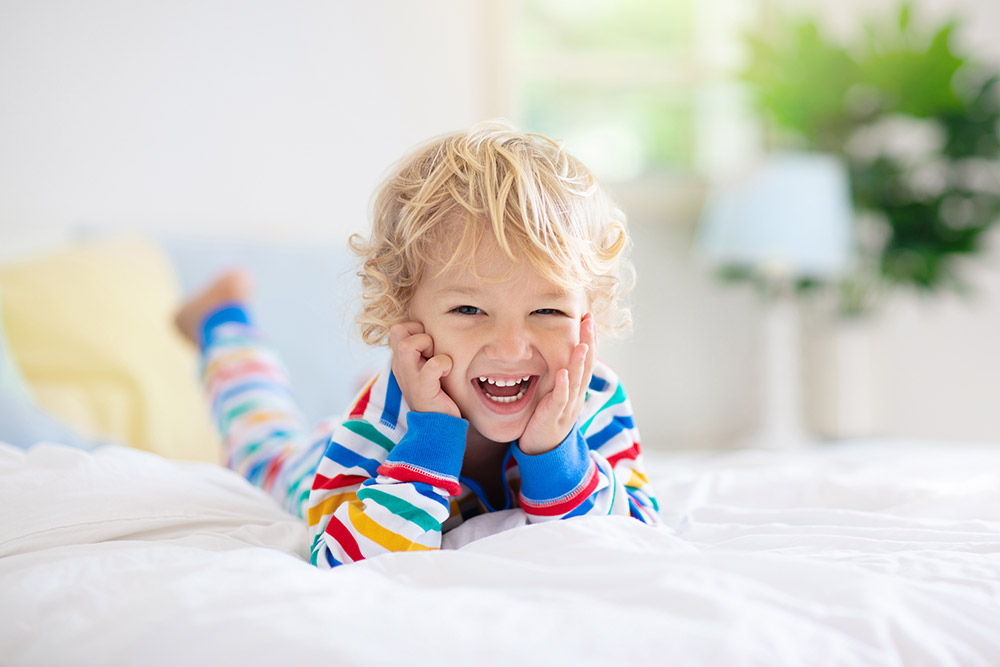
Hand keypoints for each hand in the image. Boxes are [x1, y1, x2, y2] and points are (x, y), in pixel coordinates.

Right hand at [389, 322, 460, 417]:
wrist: (439, 427)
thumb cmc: (438, 394)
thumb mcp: (428, 368)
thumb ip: (426, 351)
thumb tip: (437, 329)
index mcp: (401, 360)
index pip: (399, 327)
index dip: (418, 329)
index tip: (431, 346)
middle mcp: (401, 367)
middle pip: (398, 329)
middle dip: (420, 333)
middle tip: (433, 351)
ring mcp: (409, 379)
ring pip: (408, 345)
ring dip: (428, 346)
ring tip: (439, 361)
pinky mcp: (422, 390)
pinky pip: (433, 365)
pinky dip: (444, 364)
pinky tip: (448, 373)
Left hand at [518, 314, 596, 454]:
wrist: (543, 450)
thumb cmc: (546, 418)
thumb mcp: (554, 392)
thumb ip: (558, 374)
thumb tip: (555, 350)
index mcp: (576, 387)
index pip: (585, 359)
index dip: (588, 339)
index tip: (588, 318)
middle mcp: (576, 395)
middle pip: (585, 365)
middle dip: (588, 342)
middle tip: (589, 320)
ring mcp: (567, 406)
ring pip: (576, 381)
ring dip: (579, 361)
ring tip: (582, 343)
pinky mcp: (555, 416)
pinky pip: (560, 399)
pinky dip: (562, 386)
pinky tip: (562, 374)